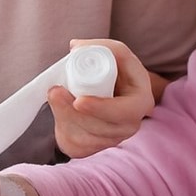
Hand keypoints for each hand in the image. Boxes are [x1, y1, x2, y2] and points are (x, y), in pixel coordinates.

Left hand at [48, 38, 155, 158]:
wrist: (109, 92)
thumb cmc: (116, 70)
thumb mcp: (114, 53)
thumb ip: (98, 46)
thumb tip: (75, 48)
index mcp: (141, 101)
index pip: (126, 112)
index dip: (102, 108)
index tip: (79, 100)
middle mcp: (131, 125)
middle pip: (101, 127)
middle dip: (74, 113)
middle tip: (55, 92)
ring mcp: (113, 139)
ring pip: (85, 137)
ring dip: (64, 116)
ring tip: (54, 96)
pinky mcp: (94, 148)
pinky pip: (76, 146)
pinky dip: (62, 127)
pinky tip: (60, 110)